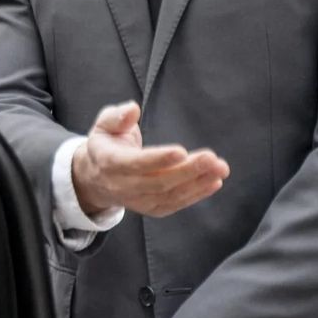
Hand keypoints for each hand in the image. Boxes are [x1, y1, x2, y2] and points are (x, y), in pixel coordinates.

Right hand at [72, 101, 228, 217]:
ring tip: (220, 169)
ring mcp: (137, 200)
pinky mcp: (151, 208)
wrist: (97, 177)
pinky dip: (196, 195)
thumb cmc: (107, 144)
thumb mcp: (104, 125)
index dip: (158, 159)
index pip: (135, 164)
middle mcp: (122, 186)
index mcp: (109, 162)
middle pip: (158, 182)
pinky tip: (214, 182)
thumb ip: (117, 116)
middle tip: (212, 158)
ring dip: (197, 183)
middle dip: (187, 171)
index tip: (181, 151)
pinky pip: (175, 203)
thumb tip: (133, 109)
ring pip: (169, 195)